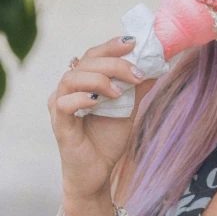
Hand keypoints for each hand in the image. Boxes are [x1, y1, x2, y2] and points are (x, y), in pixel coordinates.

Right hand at [48, 37, 156, 201]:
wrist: (99, 172)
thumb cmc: (108, 139)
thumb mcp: (129, 109)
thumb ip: (137, 88)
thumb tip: (158, 66)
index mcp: (84, 81)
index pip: (94, 54)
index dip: (112, 46)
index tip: (133, 43)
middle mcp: (68, 88)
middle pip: (86, 62)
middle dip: (115, 64)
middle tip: (137, 75)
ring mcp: (60, 104)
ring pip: (72, 78)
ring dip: (99, 79)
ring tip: (120, 92)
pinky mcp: (59, 123)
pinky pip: (64, 103)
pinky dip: (82, 98)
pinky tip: (98, 101)